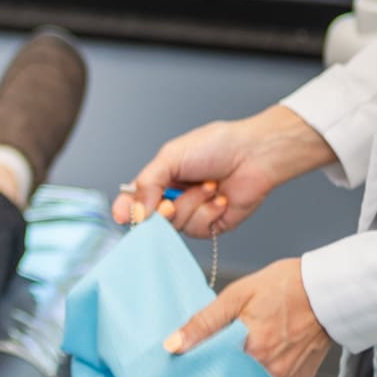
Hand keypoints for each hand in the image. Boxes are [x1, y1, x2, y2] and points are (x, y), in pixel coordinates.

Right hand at [113, 106, 335, 238]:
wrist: (254, 154)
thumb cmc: (217, 146)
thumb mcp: (171, 157)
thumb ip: (148, 183)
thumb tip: (135, 211)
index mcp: (160, 179)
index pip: (134, 200)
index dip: (126, 210)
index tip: (122, 217)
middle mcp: (174, 198)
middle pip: (152, 220)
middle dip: (162, 212)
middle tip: (169, 202)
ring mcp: (193, 213)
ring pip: (176, 226)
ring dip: (193, 204)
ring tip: (209, 185)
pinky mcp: (212, 225)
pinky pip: (198, 230)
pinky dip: (209, 212)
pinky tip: (220, 197)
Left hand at [165, 258, 334, 376]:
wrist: (328, 290)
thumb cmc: (284, 287)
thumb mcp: (236, 296)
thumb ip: (203, 323)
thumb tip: (172, 345)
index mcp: (252, 351)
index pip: (212, 373)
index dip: (199, 369)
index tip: (188, 365)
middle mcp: (271, 372)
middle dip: (220, 373)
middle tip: (217, 355)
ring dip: (243, 375)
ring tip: (244, 352)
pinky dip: (264, 376)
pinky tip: (262, 358)